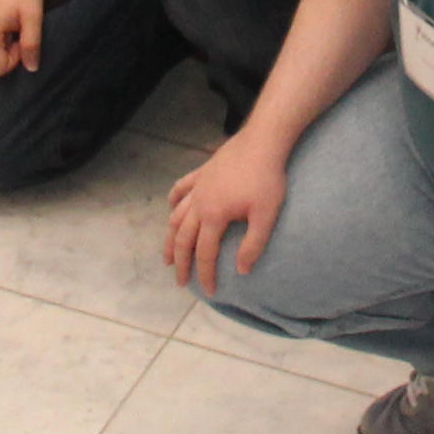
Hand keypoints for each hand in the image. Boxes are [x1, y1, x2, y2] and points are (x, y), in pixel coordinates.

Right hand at [162, 130, 288, 287]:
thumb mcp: (266, 215)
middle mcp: (199, 203)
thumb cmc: (266, 179)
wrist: (262, 141)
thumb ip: (253, 244)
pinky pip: (181, 188)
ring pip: (176, 216)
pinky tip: (171, 207)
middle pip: (183, 238)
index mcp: (213, 216)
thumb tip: (241, 270)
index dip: (205, 274)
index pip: (205, 253)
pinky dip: (174, 199)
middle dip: (180, 262)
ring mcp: (198, 187)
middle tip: (180, 281)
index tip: (208, 292)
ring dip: (170, 237)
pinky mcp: (202, 172)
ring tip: (167, 254)